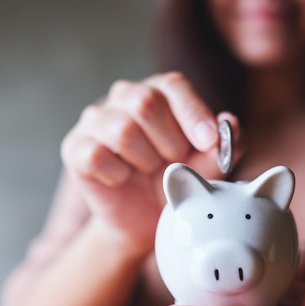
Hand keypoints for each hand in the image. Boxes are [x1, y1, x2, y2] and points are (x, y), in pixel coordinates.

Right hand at [61, 72, 239, 254]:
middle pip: (145, 102)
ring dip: (145, 161)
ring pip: (123, 130)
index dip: (193, 113)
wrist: (145, 220)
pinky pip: (95, 155)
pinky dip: (117, 174)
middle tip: (173, 164)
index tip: (208, 142)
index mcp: (160, 92)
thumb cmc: (178, 182)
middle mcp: (124, 96)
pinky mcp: (75, 147)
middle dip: (169, 143)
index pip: (173, 85)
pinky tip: (123, 179)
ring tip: (149, 171)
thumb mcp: (209, 167)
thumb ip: (224, 145)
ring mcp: (95, 120)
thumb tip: (229, 122)